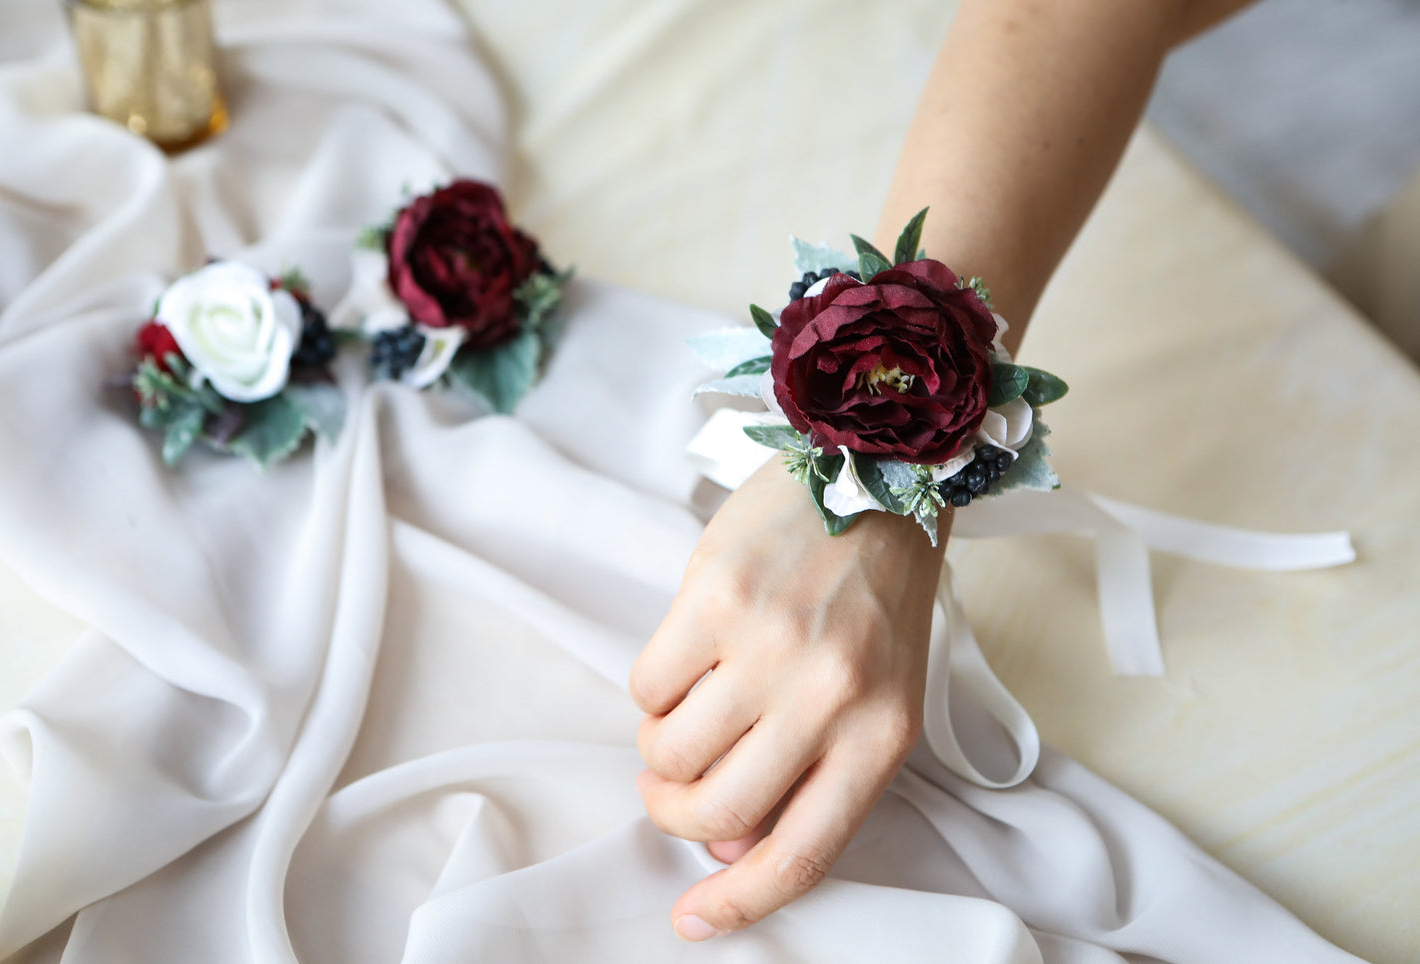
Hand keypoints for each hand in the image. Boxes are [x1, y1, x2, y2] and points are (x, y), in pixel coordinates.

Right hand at [629, 456, 947, 940]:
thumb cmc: (875, 597)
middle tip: (671, 788)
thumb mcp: (878, 695)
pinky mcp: (715, 598)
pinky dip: (652, 690)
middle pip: (720, 811)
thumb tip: (730, 846)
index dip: (738, 901)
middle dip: (677, 815)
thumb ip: (817, 772)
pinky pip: (646, 686)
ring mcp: (769, 647)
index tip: (692, 921)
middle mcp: (828, 698)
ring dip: (660, 749)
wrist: (874, 472)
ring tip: (685, 711)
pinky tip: (686, 656)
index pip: (801, 851)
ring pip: (670, 752)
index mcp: (881, 734)